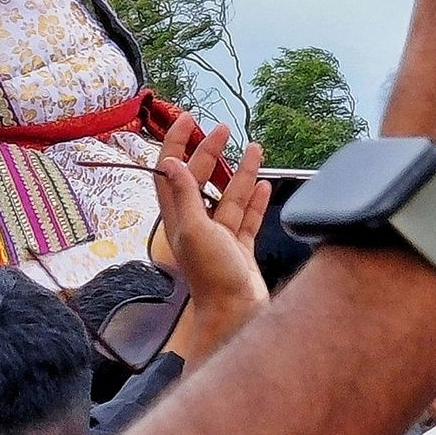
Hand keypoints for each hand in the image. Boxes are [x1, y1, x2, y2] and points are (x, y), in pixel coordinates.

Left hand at [149, 116, 269, 361]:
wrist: (237, 313)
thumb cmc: (212, 276)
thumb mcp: (194, 231)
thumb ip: (184, 196)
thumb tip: (170, 162)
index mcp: (179, 219)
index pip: (170, 173)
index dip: (175, 145)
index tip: (186, 120)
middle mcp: (196, 225)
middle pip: (201, 180)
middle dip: (210, 153)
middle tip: (223, 128)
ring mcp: (220, 237)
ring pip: (230, 196)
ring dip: (241, 172)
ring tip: (254, 148)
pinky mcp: (240, 249)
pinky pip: (248, 218)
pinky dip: (257, 200)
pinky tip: (265, 185)